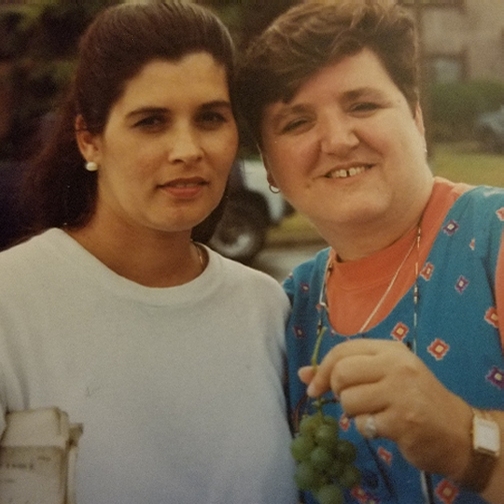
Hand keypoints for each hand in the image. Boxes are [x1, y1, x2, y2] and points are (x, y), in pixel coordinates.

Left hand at [299, 339, 472, 479]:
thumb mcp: (384, 375)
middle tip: (350, 401)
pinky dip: (366, 429)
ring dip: (352, 413)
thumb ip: (345, 370)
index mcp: (390, 349)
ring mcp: (400, 392)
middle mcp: (396, 365)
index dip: (321, 369)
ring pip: (348, 400)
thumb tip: (302, 374)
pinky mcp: (402, 421)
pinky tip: (384, 427)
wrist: (458, 432)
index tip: (313, 387)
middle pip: (341, 373)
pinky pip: (362, 424)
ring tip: (373, 413)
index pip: (342, 350)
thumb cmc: (416, 398)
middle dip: (337, 391)